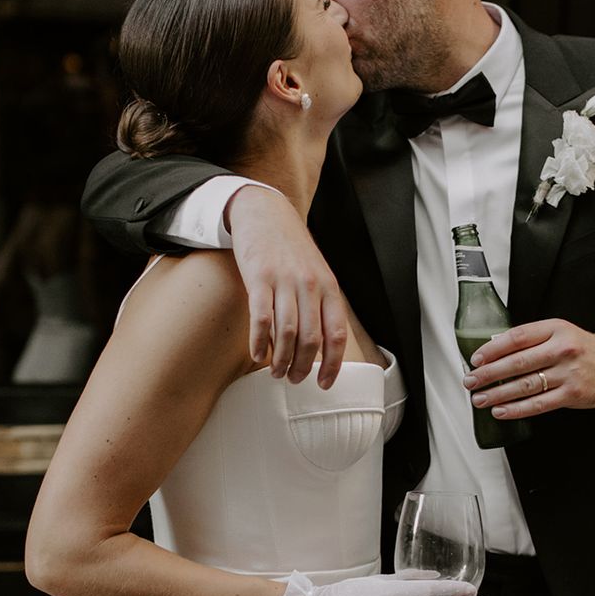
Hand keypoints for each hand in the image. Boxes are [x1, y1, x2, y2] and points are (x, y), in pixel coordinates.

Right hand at [226, 186, 347, 387]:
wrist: (265, 212)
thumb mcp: (316, 272)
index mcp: (329, 286)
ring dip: (282, 361)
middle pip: (311, 340)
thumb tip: (323, 345)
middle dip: (304, 367)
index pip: (337, 334)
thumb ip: (322, 303)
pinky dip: (259, 343)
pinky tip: (257, 354)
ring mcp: (284, 281)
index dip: (332, 364)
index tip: (324, 383)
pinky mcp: (259, 278)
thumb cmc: (291, 248)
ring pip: (287, 334)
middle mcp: (310, 285)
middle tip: (294, 379)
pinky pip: (261, 319)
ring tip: (276, 372)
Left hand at [462, 319, 594, 418]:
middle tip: (470, 381)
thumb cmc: (584, 349)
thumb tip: (494, 348)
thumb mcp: (560, 333)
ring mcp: (568, 373)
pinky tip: (501, 411)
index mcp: (555, 329)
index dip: (492, 349)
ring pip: (524, 385)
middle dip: (488, 374)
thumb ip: (532, 339)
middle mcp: (561, 349)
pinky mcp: (572, 394)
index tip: (475, 359)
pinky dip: (516, 409)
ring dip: (497, 394)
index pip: (516, 337)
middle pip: (516, 362)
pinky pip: (538, 404)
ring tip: (480, 399)